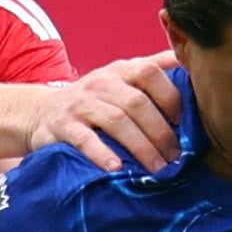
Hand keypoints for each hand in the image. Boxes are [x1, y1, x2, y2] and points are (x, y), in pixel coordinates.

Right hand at [28, 53, 182, 173]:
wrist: (41, 112)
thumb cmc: (94, 100)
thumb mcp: (120, 79)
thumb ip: (151, 70)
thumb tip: (190, 62)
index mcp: (120, 70)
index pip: (149, 72)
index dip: (170, 95)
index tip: (184, 123)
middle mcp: (101, 83)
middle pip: (137, 102)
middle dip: (160, 131)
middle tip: (175, 156)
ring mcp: (81, 104)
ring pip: (116, 121)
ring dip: (140, 147)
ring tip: (156, 168)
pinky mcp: (63, 126)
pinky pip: (85, 140)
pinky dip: (102, 154)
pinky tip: (117, 169)